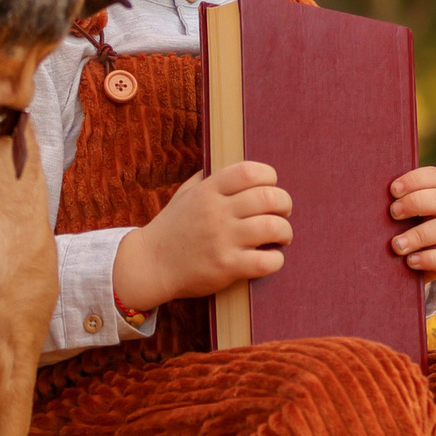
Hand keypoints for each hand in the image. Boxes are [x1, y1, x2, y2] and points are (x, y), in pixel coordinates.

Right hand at [112, 162, 290, 310]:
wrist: (150, 264)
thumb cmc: (172, 228)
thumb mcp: (185, 194)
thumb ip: (209, 179)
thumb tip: (236, 168)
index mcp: (208, 191)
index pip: (249, 171)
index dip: (269, 177)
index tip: (271, 187)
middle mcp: (216, 212)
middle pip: (268, 197)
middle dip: (285, 204)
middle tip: (283, 213)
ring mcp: (222, 239)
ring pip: (273, 227)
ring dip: (285, 232)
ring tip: (282, 237)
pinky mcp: (226, 266)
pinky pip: (266, 260)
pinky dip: (276, 259)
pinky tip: (271, 258)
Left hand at [388, 166, 435, 277]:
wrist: (394, 263)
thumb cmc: (385, 229)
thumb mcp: (384, 212)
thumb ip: (379, 199)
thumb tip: (358, 187)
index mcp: (430, 195)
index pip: (435, 177)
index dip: (417, 179)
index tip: (393, 190)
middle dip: (417, 203)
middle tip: (393, 212)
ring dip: (419, 235)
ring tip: (395, 245)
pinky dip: (428, 259)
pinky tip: (409, 261)